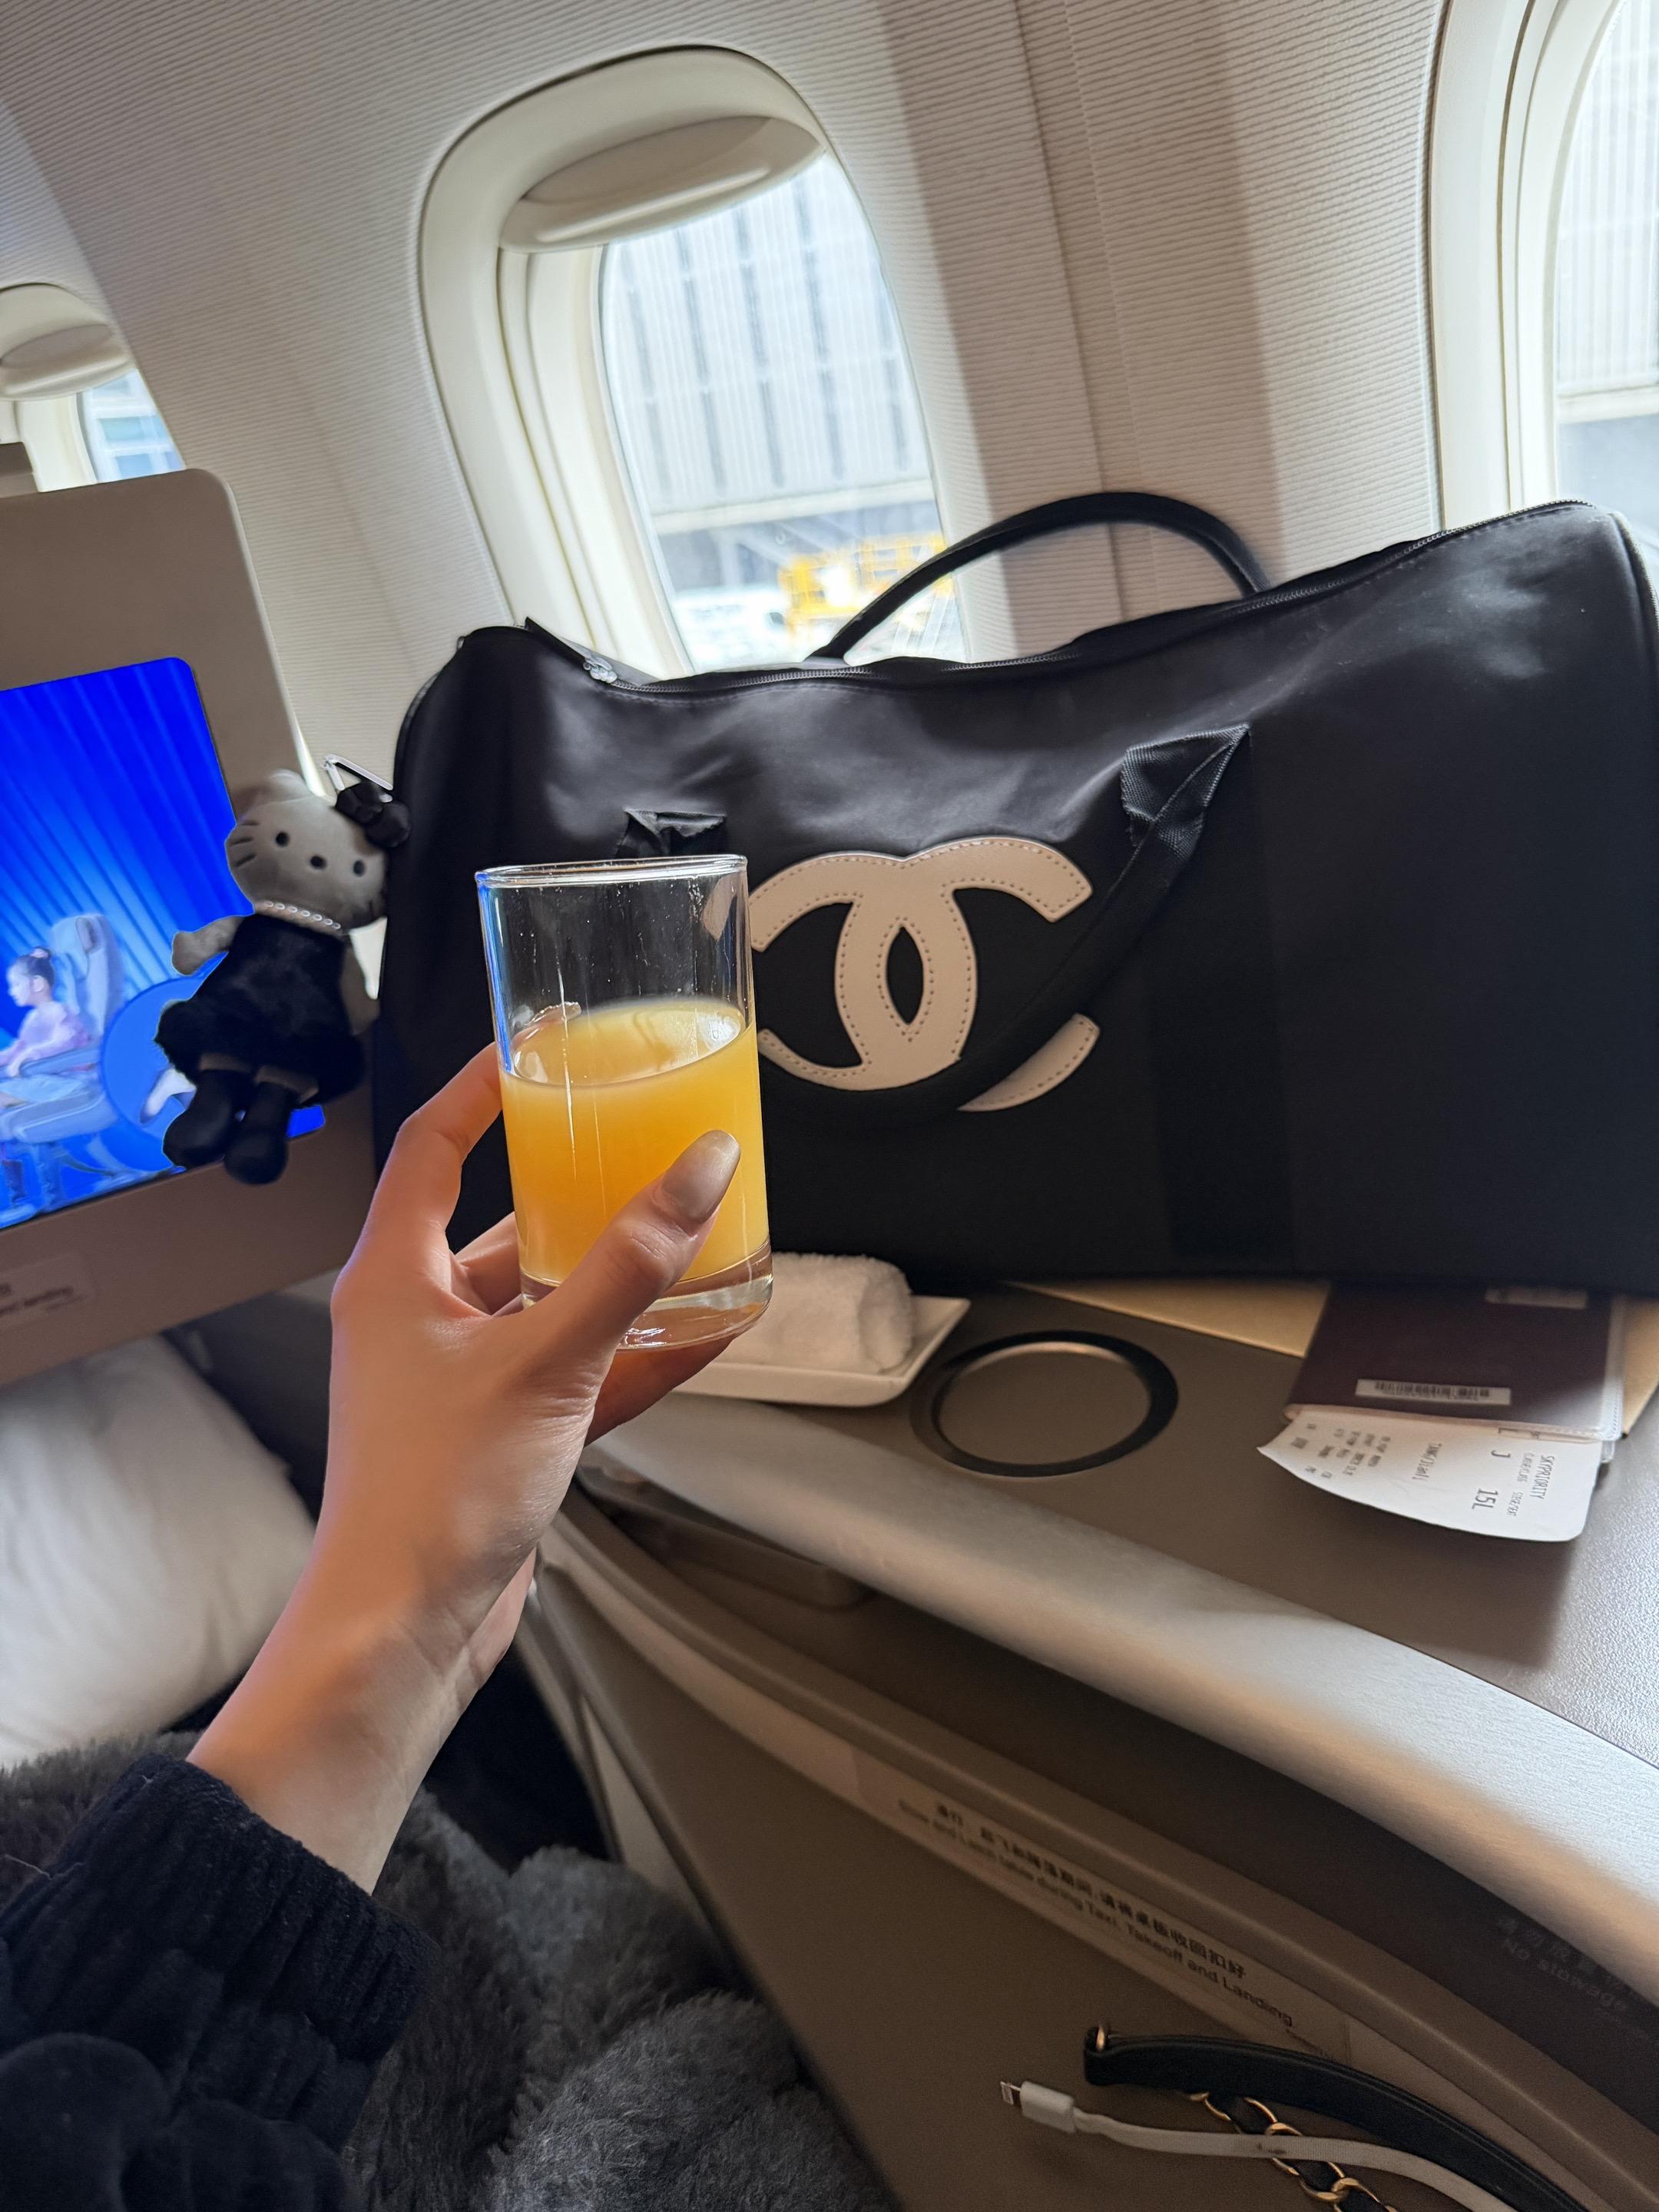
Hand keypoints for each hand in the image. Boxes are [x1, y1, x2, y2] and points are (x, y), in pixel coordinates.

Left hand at [192, 1047, 739, 1885]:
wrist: (403, 1632)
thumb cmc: (435, 1492)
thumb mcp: (545, 1362)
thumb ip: (628, 1269)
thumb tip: (699, 1172)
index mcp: (395, 1277)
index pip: (430, 1147)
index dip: (480, 1089)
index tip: (539, 1048)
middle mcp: (420, 1319)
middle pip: (503, 1227)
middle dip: (579, 1193)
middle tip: (645, 1147)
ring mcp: (460, 1382)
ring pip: (550, 1305)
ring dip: (620, 1280)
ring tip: (697, 1236)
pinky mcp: (499, 1439)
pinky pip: (576, 1374)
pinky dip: (634, 1357)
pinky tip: (709, 1335)